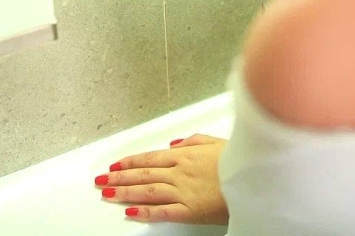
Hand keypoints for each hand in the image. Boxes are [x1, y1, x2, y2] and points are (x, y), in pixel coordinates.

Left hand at [93, 133, 228, 224]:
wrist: (253, 178)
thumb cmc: (237, 160)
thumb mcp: (214, 142)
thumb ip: (192, 141)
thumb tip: (172, 144)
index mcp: (185, 154)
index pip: (149, 157)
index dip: (130, 161)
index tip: (115, 165)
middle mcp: (179, 171)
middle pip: (143, 173)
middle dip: (119, 177)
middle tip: (101, 180)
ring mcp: (183, 190)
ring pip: (147, 190)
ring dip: (125, 192)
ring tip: (108, 194)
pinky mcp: (189, 210)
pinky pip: (162, 211)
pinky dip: (145, 212)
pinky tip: (131, 212)